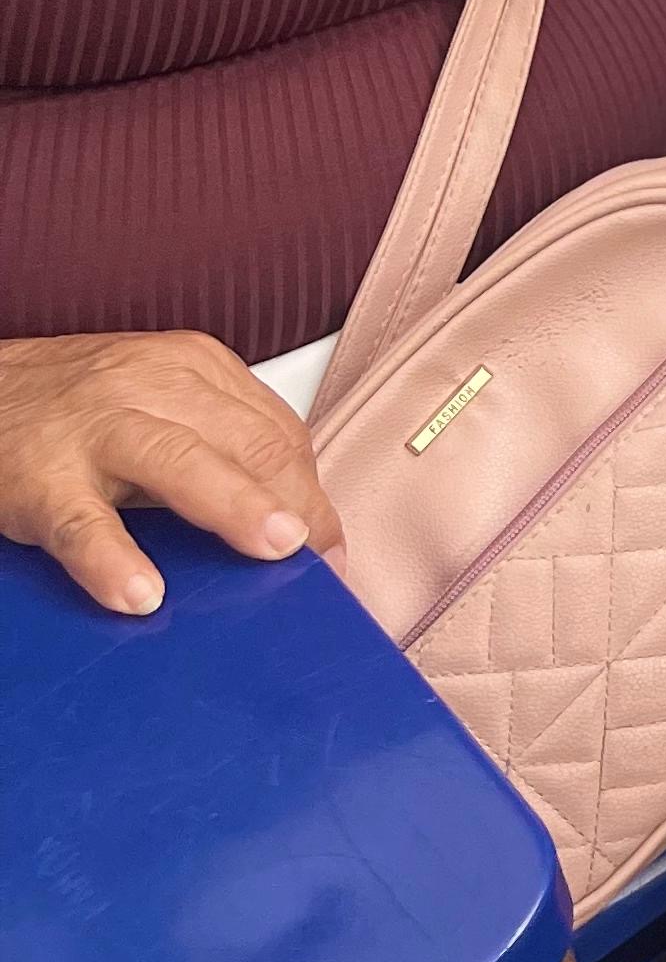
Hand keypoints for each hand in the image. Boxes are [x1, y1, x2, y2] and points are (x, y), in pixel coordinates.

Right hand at [0, 330, 344, 617]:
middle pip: (246, 442)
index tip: (330, 545)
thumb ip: (223, 448)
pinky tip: (139, 593)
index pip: (275, 431)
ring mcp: (94, 430)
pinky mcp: (40, 479)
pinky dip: (112, 559)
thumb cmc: (75, 407)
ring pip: (178, 463)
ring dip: (233, 506)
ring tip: (274, 550)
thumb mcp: (158, 403)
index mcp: (194, 368)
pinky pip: (82, 523)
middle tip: (320, 559)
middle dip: (293, 502)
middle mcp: (150, 387)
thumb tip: (296, 525)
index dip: (311, 492)